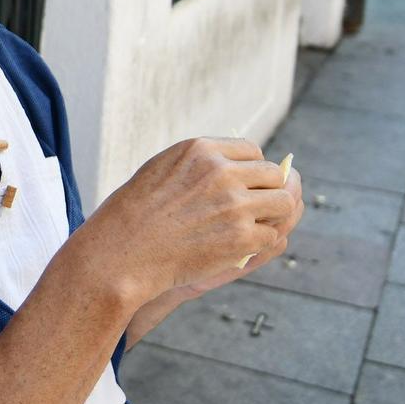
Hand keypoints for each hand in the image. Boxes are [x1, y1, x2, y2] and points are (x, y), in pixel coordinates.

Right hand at [58, 139, 302, 310]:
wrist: (121, 253)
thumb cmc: (135, 213)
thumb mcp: (163, 168)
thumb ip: (201, 163)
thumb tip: (238, 165)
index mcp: (202, 150)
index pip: (252, 150)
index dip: (250, 170)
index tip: (241, 186)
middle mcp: (222, 172)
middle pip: (272, 175)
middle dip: (266, 191)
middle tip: (251, 209)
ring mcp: (234, 205)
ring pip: (283, 203)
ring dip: (271, 216)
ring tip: (251, 226)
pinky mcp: (241, 237)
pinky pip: (271, 235)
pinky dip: (258, 244)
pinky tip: (237, 247)